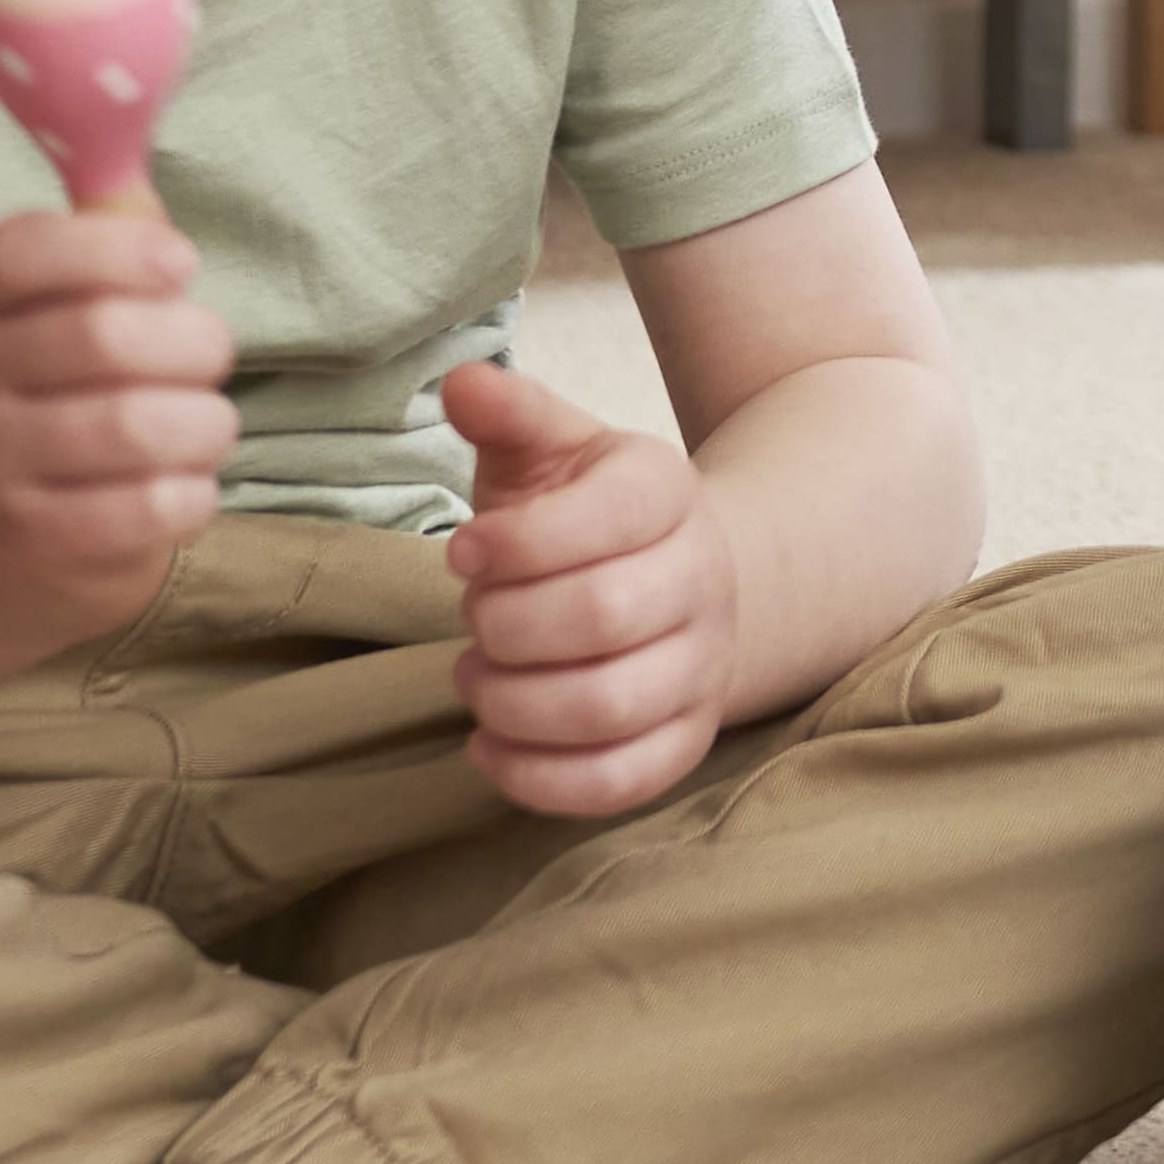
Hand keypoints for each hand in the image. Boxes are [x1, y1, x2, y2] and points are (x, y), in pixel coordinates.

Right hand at [0, 201, 233, 608]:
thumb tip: (129, 120)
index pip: (18, 251)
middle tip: (210, 356)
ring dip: (205, 423)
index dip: (111, 249)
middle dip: (194, 342)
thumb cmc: (73, 392)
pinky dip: (193, 493)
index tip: (180, 263)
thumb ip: (114, 229)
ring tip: (206, 426)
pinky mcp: (34, 539)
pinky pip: (145, 508)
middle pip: (102, 336)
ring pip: (134, 426)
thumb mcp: (78, 305)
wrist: (2, 539)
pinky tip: (185, 486)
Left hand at [444, 363, 730, 819]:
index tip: (461, 553)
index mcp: (666, 491)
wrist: (672, 580)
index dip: (518, 543)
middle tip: (473, 619)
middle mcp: (702, 578)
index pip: (609, 517)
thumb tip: (461, 383)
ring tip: (477, 678)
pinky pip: (621, 781)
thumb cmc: (579, 515)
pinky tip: (490, 743)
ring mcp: (702, 666)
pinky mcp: (686, 741)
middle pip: (605, 616)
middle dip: (507, 625)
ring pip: (609, 706)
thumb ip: (508, 415)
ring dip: (513, 701)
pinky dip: (539, 776)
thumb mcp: (547, 451)